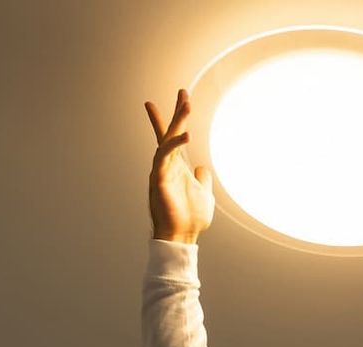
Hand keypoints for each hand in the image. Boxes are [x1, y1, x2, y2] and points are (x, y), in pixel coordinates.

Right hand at [145, 90, 213, 243]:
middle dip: (176, 112)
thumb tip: (202, 168)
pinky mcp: (159, 180)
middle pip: (170, 133)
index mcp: (177, 166)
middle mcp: (167, 166)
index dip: (177, 118)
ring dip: (176, 122)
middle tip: (183, 92)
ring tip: (186, 105)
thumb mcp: (203, 193)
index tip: (182, 98)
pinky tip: (186, 135)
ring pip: (166, 141)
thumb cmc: (190, 218)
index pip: (175, 137)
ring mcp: (162, 172)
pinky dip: (174, 146)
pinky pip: (164, 158)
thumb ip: (202, 179)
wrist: (182, 237)